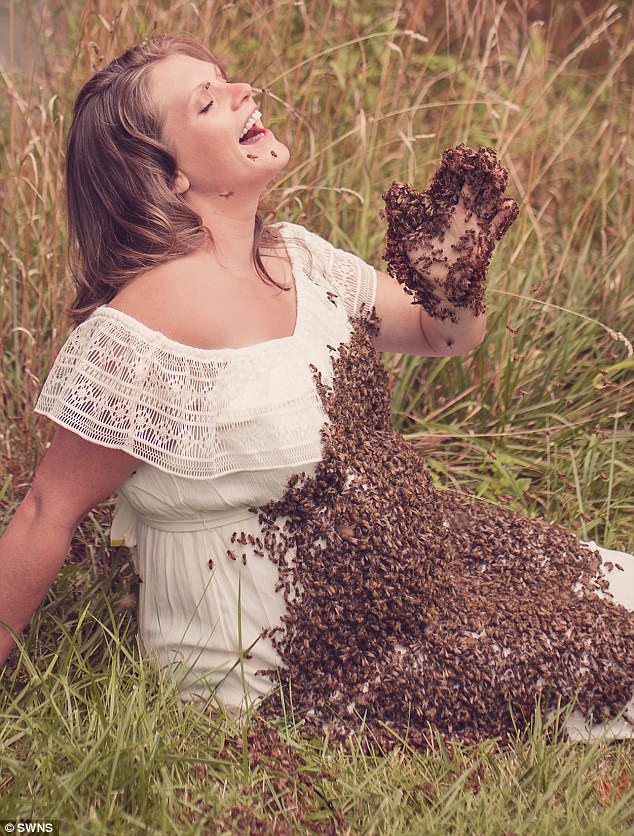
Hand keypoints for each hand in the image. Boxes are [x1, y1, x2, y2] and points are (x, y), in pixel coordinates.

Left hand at [383, 145, 518, 321]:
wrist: (437, 298)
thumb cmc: (421, 269)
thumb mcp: (405, 238)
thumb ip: (402, 213)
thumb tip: (396, 188)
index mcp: (441, 209)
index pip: (449, 183)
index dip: (453, 169)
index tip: (455, 155)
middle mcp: (461, 216)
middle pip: (472, 188)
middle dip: (477, 172)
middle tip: (480, 156)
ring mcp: (474, 229)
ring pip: (488, 203)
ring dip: (494, 189)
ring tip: (497, 173)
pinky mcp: (484, 247)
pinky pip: (497, 229)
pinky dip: (504, 218)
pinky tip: (507, 207)